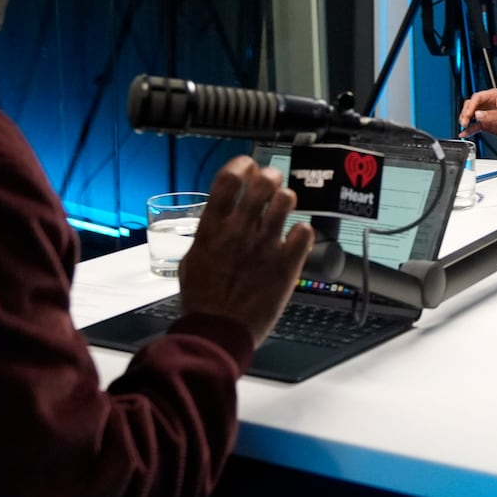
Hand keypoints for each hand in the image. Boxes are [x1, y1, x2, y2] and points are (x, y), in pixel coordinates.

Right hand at [177, 156, 313, 346]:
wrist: (218, 332)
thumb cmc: (203, 303)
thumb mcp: (192, 261)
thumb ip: (207, 237)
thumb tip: (215, 224)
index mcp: (213, 228)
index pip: (229, 179)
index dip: (241, 165)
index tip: (247, 166)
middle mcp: (240, 231)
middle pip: (263, 183)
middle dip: (269, 177)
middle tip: (270, 183)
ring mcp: (265, 246)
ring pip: (287, 201)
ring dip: (286, 199)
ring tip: (284, 207)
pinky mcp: (286, 265)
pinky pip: (304, 232)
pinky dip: (302, 231)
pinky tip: (296, 238)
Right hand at [457, 88, 496, 140]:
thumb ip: (492, 115)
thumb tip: (478, 114)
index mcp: (493, 96)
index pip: (477, 98)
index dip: (470, 106)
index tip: (468, 114)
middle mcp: (487, 104)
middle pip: (470, 105)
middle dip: (466, 113)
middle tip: (465, 122)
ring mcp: (486, 114)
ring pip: (470, 114)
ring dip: (466, 120)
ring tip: (464, 127)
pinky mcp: (486, 123)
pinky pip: (474, 125)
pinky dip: (469, 130)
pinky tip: (464, 133)